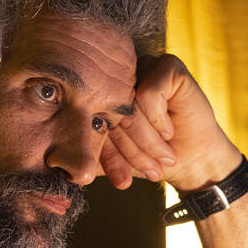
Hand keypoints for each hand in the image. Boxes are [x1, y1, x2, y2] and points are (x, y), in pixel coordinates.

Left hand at [99, 54, 241, 190]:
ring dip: (146, 137)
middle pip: (109, 110)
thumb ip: (86, 153)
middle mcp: (122, 76)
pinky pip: (149, 93)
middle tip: (147, 172)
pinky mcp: (168, 66)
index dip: (106, 152)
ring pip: (128, 102)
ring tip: (163, 157)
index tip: (120, 181)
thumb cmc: (151, 159)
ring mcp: (143, 68)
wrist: (194, 161)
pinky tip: (170, 130)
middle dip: (128, 150)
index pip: (92, 119)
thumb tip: (53, 164)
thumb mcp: (113, 158)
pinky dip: (158, 118)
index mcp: (104, 94)